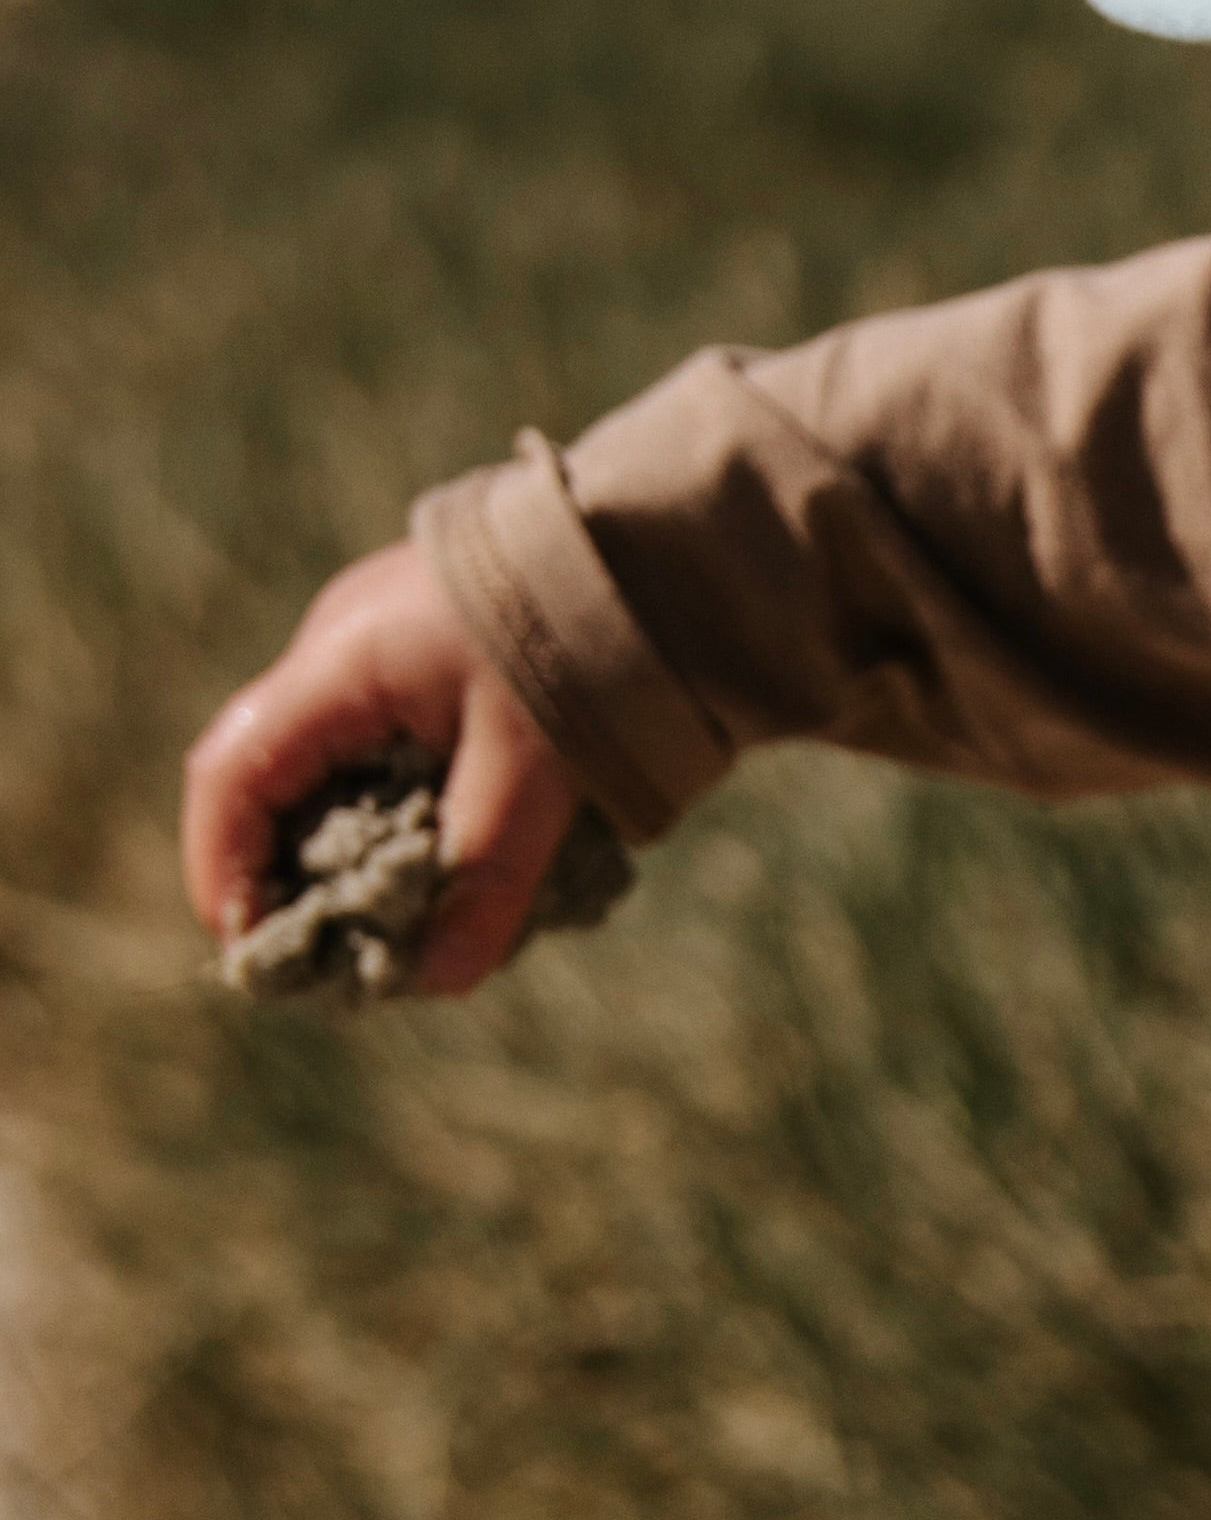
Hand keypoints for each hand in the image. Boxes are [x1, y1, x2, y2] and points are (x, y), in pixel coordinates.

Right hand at [179, 541, 579, 995]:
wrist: (679, 538)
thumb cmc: (594, 636)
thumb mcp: (542, 763)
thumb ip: (490, 870)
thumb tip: (441, 981)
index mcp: (341, 659)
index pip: (232, 772)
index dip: (223, 867)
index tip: (255, 945)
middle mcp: (349, 644)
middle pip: (280, 774)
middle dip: (298, 869)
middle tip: (340, 948)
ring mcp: (398, 641)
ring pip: (346, 763)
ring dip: (368, 841)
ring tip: (409, 916)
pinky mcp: (450, 649)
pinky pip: (403, 742)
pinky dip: (420, 805)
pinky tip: (467, 853)